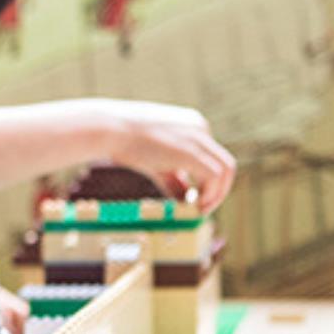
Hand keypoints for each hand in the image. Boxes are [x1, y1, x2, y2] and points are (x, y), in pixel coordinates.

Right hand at [105, 100, 235, 212]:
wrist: (108, 128)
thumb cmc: (123, 141)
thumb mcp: (155, 158)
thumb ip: (173, 176)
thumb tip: (184, 197)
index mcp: (193, 123)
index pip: (213, 157)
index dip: (208, 182)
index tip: (192, 199)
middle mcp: (200, 126)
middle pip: (225, 165)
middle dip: (217, 191)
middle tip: (200, 209)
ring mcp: (197, 137)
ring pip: (226, 171)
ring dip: (216, 196)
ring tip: (198, 210)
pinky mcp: (190, 151)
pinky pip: (215, 177)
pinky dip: (209, 195)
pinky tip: (193, 205)